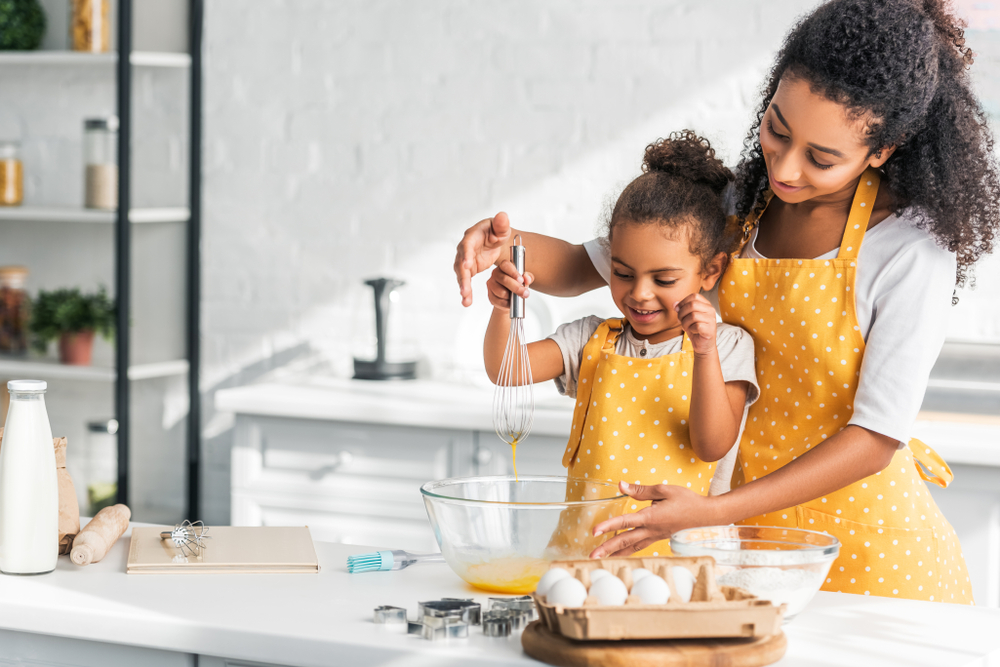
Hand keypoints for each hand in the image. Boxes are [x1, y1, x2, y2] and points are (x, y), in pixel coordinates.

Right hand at [455, 212, 515, 306]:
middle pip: (460, 263)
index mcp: (472, 236)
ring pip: (461, 275)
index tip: (467, 265)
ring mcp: (464, 259)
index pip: (467, 245)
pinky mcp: (468, 269)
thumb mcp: (501, 227)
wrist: (493, 239)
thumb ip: (502, 223)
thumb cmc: (496, 231)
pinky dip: (466, 291)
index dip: (466, 255)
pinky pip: (465, 281)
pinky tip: (467, 302)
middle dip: (463, 277)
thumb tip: (502, 217)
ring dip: (463, 287)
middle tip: (465, 290)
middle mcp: (464, 248)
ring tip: (466, 300)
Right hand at [486, 262, 533, 310]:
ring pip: (501, 292)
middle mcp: (496, 273)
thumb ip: (528, 278)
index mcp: (504, 266)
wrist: (511, 299)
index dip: (513, 273)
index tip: (521, 280)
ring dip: (511, 297)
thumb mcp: (525, 280)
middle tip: (525, 293)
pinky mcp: (490, 295)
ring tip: (515, 297)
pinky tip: (509, 301)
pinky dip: (506, 303)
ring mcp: (491, 284)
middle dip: (516, 287)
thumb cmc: (517, 285)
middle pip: (504, 279)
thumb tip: (527, 278)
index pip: (506, 265)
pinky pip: (498, 301)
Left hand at [588, 481, 721, 557]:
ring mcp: (655, 536)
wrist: (705, 515)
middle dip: (607, 548)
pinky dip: (627, 551)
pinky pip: (639, 546)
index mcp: (651, 517)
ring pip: (631, 547)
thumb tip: (621, 485)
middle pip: (624, 540)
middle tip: (591, 556)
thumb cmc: (686, 500)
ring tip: (600, 559)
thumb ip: (641, 489)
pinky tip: (620, 554)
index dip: (608, 526)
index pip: (625, 522)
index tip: (594, 531)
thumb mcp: (664, 489)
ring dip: (615, 553)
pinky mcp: (658, 537)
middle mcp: (651, 530)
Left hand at [674, 293, 717, 355]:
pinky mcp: (710, 329)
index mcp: (706, 304)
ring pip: (693, 316)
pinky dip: (691, 329)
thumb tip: (674, 304)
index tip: (678, 310)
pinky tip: (693, 331)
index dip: (683, 302)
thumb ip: (681, 309)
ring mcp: (712, 320)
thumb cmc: (695, 329)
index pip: (694, 296)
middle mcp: (711, 310)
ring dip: (685, 323)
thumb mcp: (686, 317)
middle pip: (692, 305)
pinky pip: (696, 326)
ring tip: (686, 327)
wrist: (703, 345)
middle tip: (680, 321)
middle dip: (682, 313)